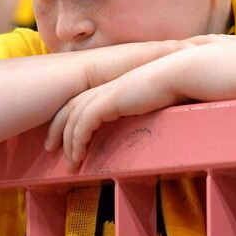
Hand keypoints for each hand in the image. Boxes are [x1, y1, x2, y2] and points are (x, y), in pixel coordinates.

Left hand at [51, 35, 235, 163]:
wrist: (186, 70)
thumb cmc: (181, 82)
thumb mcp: (160, 96)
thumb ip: (151, 104)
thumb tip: (154, 115)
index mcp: (116, 84)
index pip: (84, 99)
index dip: (71, 117)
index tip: (66, 136)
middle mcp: (107, 85)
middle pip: (71, 107)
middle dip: (57, 128)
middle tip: (50, 148)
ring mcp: (108, 91)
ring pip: (75, 119)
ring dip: (68, 143)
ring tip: (69, 164)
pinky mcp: (111, 100)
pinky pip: (85, 124)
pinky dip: (78, 141)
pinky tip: (79, 156)